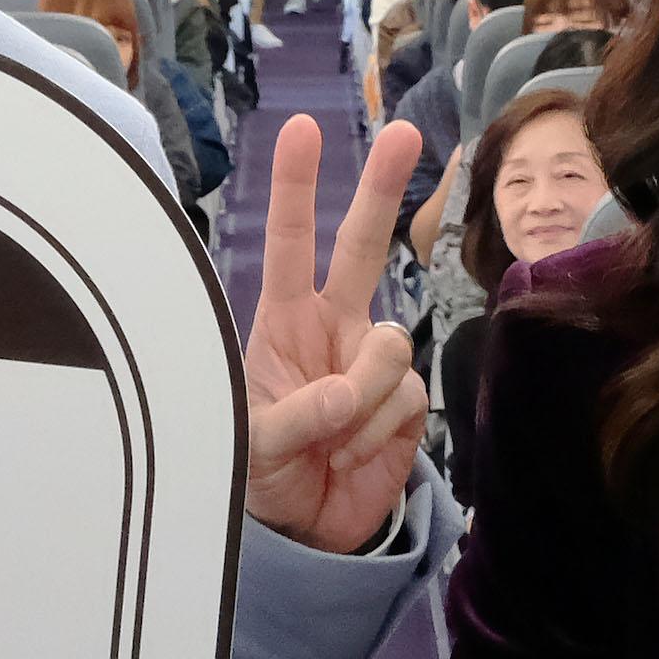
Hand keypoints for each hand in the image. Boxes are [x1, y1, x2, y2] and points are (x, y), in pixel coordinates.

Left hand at [244, 114, 434, 550]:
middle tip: (408, 132)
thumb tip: (343, 396)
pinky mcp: (407, 401)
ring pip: (389, 346)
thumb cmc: (261, 473)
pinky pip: (407, 396)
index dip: (294, 187)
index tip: (302, 130)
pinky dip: (379, 430)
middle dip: (382, 187)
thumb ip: (291, 419)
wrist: (306, 528)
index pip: (288, 243)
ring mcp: (373, 361)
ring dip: (362, 396)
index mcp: (282, 322)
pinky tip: (355, 453)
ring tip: (331, 440)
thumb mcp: (249, 447)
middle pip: (361, 244)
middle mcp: (333, 327)